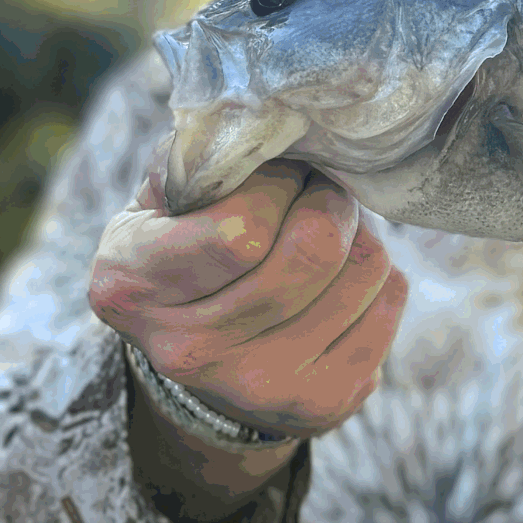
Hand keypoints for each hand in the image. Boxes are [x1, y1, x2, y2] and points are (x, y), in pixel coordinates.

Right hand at [88, 159, 407, 451]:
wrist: (194, 356)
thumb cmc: (181, 247)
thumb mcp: (161, 196)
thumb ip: (202, 154)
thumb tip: (272, 118)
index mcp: (133, 285)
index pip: (242, 229)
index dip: (277, 185)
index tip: (275, 176)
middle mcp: (188, 350)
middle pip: (314, 250)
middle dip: (329, 199)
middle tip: (318, 191)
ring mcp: (257, 387)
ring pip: (363, 272)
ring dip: (360, 233)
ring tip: (330, 232)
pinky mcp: (320, 405)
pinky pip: (389, 305)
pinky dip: (381, 277)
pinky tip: (343, 277)